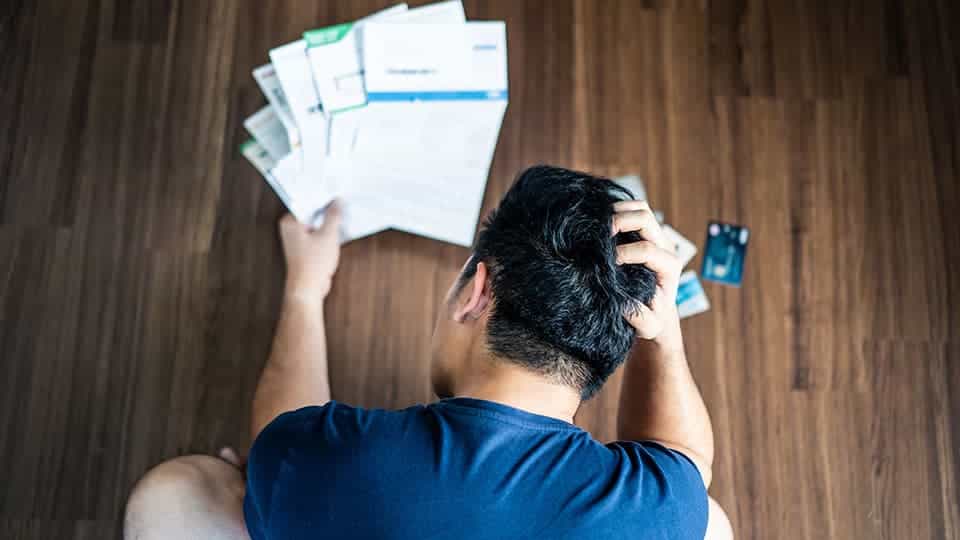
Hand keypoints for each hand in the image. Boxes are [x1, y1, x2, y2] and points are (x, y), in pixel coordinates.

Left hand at [279, 201, 341, 301]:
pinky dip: (326, 232)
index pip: (307, 201)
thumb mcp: (328, 235)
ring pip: (316, 223)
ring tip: (340, 217)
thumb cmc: (312, 265)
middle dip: (327, 209)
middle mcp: (291, 229)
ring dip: (328, 222)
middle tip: (340, 202)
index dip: (323, 197)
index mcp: (291, 222)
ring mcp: (297, 238)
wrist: (308, 288)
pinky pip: (317, 234)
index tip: (335, 193)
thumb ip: (333, 216)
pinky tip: (338, 232)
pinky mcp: (304, 248)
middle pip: (312, 212)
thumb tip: (337, 202)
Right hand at [612, 200, 683, 345]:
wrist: (656, 309)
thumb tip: (623, 303)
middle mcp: (664, 246)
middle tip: (601, 234)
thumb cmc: (652, 317)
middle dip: (621, 221)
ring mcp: (654, 236)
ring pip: (641, 208)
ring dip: (619, 210)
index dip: (626, 253)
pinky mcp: (642, 232)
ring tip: (600, 224)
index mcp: (669, 266)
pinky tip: (600, 223)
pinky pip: (632, 210)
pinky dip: (616, 209)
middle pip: (645, 219)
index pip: (648, 250)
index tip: (609, 263)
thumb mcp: (649, 326)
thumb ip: (640, 319)